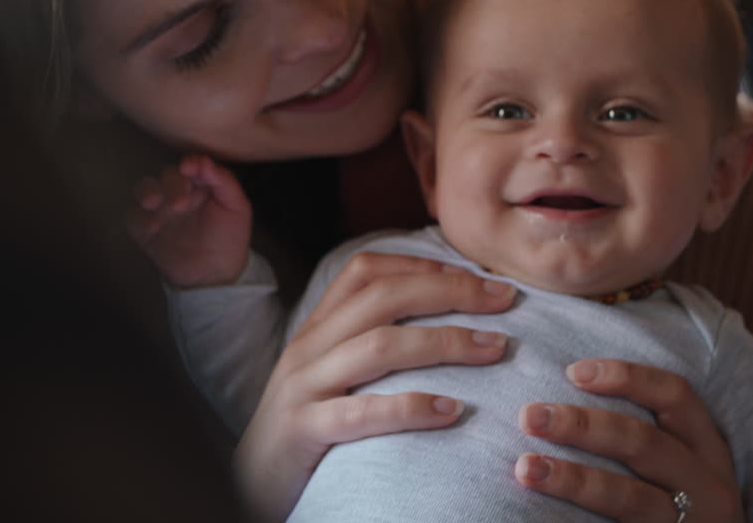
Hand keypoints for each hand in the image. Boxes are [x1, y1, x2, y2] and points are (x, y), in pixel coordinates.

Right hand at [126, 154, 250, 288]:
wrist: (215, 274)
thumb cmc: (228, 237)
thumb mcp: (236, 206)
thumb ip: (222, 180)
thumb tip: (201, 159)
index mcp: (199, 184)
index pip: (190, 165)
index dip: (188, 164)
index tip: (188, 168)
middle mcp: (177, 192)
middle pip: (166, 175)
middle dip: (170, 184)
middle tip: (180, 203)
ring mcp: (160, 210)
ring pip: (144, 189)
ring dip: (147, 192)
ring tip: (154, 204)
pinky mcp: (145, 230)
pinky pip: (134, 217)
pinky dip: (139, 218)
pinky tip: (153, 227)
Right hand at [234, 252, 516, 521]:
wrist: (247, 486)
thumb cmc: (306, 428)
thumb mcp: (331, 373)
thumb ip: (370, 342)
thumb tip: (445, 317)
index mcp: (317, 327)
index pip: (367, 271)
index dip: (425, 266)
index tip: (479, 277)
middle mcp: (308, 347)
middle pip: (383, 298)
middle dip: (451, 292)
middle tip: (505, 300)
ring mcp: (302, 387)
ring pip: (379, 346)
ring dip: (446, 342)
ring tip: (495, 349)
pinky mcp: (302, 430)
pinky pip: (362, 413)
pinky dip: (411, 407)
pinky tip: (453, 412)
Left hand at [515, 359, 741, 521]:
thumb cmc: (681, 504)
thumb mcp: (680, 466)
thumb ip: (641, 435)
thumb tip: (570, 386)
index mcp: (708, 449)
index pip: (674, 394)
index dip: (626, 376)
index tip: (573, 372)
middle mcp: (707, 486)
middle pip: (642, 442)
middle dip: (581, 426)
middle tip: (529, 416)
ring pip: (627, 497)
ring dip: (571, 480)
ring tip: (526, 468)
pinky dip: (579, 522)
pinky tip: (543, 517)